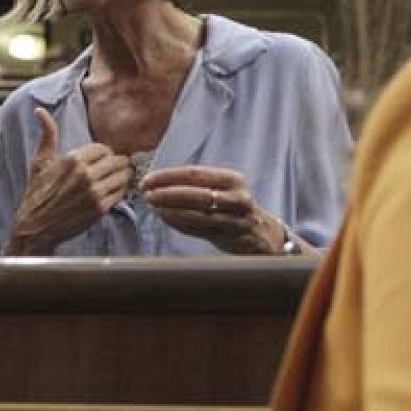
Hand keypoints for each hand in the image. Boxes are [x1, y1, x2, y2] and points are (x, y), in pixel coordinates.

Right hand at [5, 108, 131, 254]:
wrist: (35, 226)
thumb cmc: (37, 193)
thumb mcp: (40, 161)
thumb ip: (47, 134)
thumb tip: (40, 111)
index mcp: (72, 160)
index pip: (103, 148)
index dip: (104, 153)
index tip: (102, 158)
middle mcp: (85, 175)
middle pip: (117, 161)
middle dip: (117, 163)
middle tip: (116, 167)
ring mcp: (94, 192)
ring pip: (122, 177)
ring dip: (122, 176)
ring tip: (117, 178)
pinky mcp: (100, 209)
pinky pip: (120, 194)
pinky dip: (119, 191)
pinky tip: (112, 192)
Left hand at [141, 165, 316, 256]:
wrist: (262, 233)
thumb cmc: (233, 207)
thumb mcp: (222, 189)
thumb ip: (196, 185)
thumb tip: (158, 183)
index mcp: (232, 179)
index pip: (194, 173)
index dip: (168, 176)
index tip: (148, 180)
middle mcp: (236, 197)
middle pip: (195, 194)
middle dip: (167, 193)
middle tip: (147, 194)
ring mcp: (235, 219)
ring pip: (197, 214)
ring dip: (170, 211)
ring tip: (153, 207)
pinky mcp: (231, 236)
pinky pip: (200, 230)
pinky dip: (179, 224)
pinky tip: (165, 219)